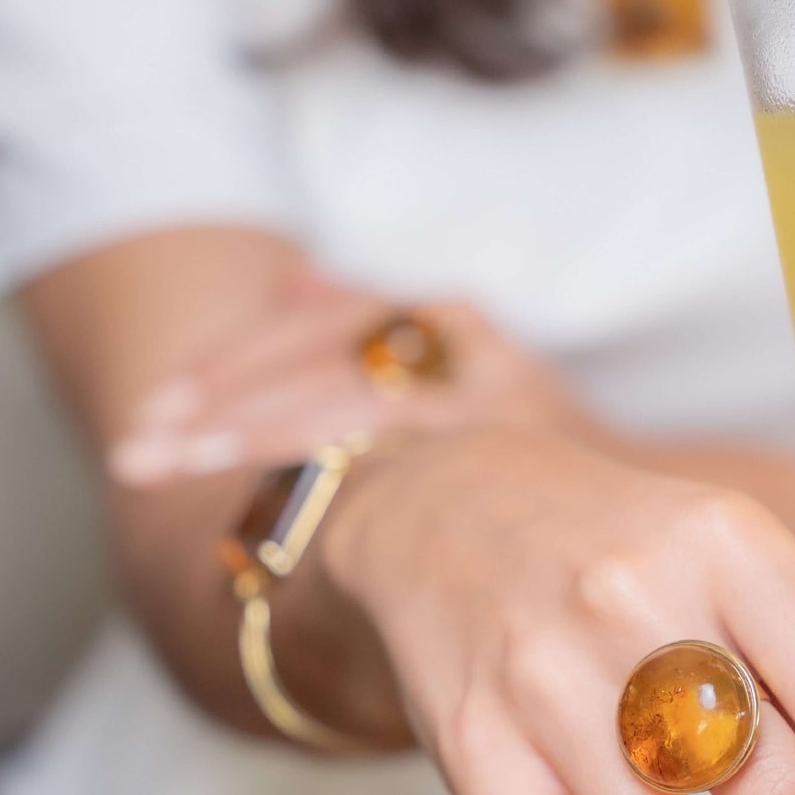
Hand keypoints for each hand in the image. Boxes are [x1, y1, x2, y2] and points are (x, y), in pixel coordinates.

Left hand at [108, 267, 594, 481]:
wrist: (658, 519)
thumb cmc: (543, 459)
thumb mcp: (469, 372)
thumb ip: (380, 322)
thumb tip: (295, 276)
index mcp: (441, 318)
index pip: (307, 321)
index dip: (222, 363)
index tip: (151, 414)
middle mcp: (462, 341)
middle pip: (310, 353)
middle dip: (213, 399)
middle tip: (136, 450)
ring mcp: (488, 392)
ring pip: (343, 394)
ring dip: (247, 430)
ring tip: (172, 466)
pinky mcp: (508, 448)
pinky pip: (400, 451)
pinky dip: (327, 469)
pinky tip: (269, 504)